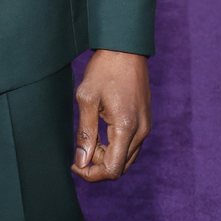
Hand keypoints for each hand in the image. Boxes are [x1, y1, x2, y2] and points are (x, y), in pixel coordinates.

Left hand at [72, 50, 150, 182]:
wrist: (125, 47)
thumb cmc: (104, 69)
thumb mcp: (87, 98)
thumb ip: (85, 133)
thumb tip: (81, 161)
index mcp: (126, 127)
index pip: (112, 170)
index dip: (92, 174)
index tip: (75, 163)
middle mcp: (141, 131)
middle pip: (120, 168)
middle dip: (98, 165)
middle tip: (80, 149)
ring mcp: (146, 126)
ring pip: (127, 158)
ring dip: (107, 157)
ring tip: (90, 139)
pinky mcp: (145, 120)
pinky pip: (132, 145)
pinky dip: (116, 147)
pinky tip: (102, 132)